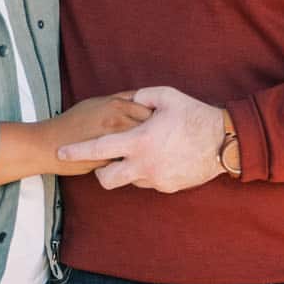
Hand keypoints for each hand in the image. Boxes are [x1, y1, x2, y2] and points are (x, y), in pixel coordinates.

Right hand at [47, 94, 154, 175]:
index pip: (149, 106)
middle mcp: (118, 118)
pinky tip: (137, 162)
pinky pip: (132, 158)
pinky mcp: (111, 156)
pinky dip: (137, 160)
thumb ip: (118, 101)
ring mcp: (116, 138)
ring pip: (144, 142)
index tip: (160, 122)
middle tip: (160, 139)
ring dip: (149, 147)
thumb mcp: (94, 104)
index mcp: (116, 103)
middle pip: (152, 124)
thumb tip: (140, 101)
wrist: (48, 145)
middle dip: (157, 132)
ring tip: (152, 152)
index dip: (156, 115)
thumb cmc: (71, 124)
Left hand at [57, 86, 227, 191]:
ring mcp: (156, 179)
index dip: (77, 151)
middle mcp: (144, 164)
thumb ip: (141, 95)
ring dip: (129, 169)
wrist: (223, 142)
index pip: (99, 150)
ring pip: (129, 180)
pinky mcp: (167, 187)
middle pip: (107, 180)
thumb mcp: (166, 96)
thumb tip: (129, 99)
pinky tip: (161, 158)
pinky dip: (148, 172)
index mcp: (139, 141)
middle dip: (100, 173)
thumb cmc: (194, 115)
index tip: (60, 152)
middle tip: (105, 162)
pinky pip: (149, 181)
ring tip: (144, 152)